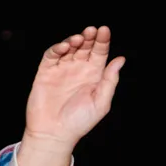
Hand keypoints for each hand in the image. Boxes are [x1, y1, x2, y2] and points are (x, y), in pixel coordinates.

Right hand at [20, 25, 123, 165]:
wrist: (54, 134)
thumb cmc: (79, 122)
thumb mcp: (101, 102)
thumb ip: (110, 80)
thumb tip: (120, 59)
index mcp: (93, 75)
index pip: (99, 53)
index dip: (102, 41)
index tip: (104, 31)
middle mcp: (77, 70)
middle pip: (84, 47)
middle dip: (89, 37)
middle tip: (91, 31)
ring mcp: (61, 71)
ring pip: (68, 48)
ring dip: (73, 40)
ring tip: (79, 39)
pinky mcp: (45, 73)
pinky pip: (51, 56)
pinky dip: (57, 49)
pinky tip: (64, 47)